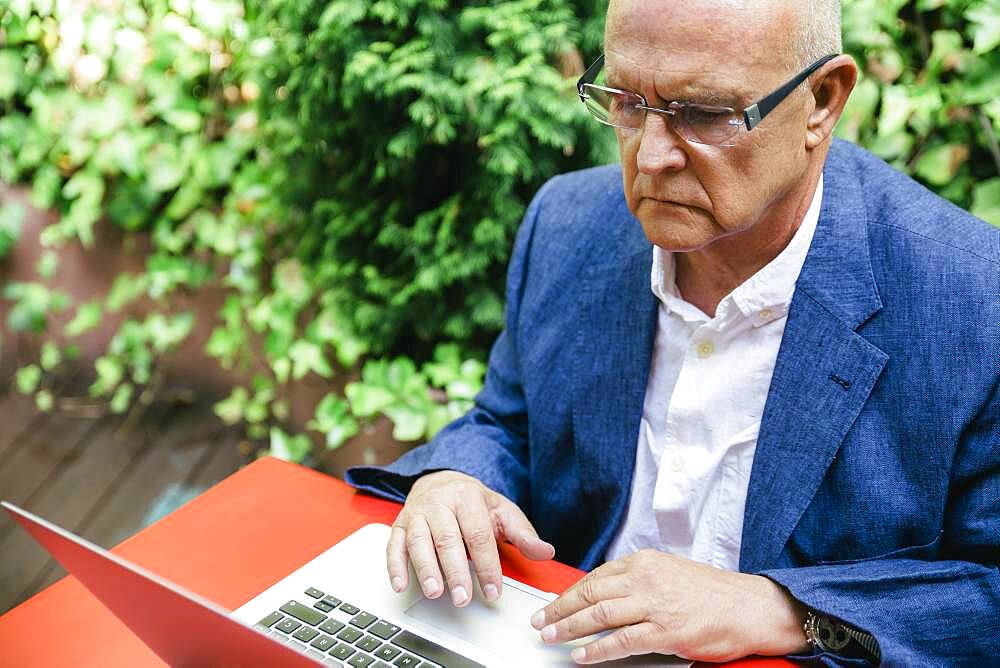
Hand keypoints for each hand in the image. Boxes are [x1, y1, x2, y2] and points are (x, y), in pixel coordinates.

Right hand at [388, 470, 554, 606]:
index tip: (493, 590)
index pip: (478, 535)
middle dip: (455, 571)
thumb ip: (523, 534)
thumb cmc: (472, 502)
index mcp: (467, 497)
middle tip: (463, 597)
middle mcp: (439, 503)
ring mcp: (417, 513)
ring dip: (425, 569)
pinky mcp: (400, 525)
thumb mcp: (502, 511)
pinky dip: (395, 565)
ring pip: (419, 541)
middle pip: (447, 539)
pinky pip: (393, 544)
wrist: (441, 481)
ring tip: (435, 591)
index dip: (487, 565)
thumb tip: (545, 551)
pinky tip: (401, 584)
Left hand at [530, 549, 807, 663]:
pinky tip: (582, 656)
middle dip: (560, 609)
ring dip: (569, 628)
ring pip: (599, 615)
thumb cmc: (714, 593)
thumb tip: (607, 594)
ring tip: (552, 637)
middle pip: (590, 593)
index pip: (595, 577)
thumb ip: (639, 580)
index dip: (570, 593)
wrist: (750, 607)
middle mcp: (646, 578)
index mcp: (644, 562)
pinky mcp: (666, 631)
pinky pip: (621, 642)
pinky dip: (597, 650)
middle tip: (540, 621)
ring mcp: (655, 604)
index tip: (553, 604)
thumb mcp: (670, 573)